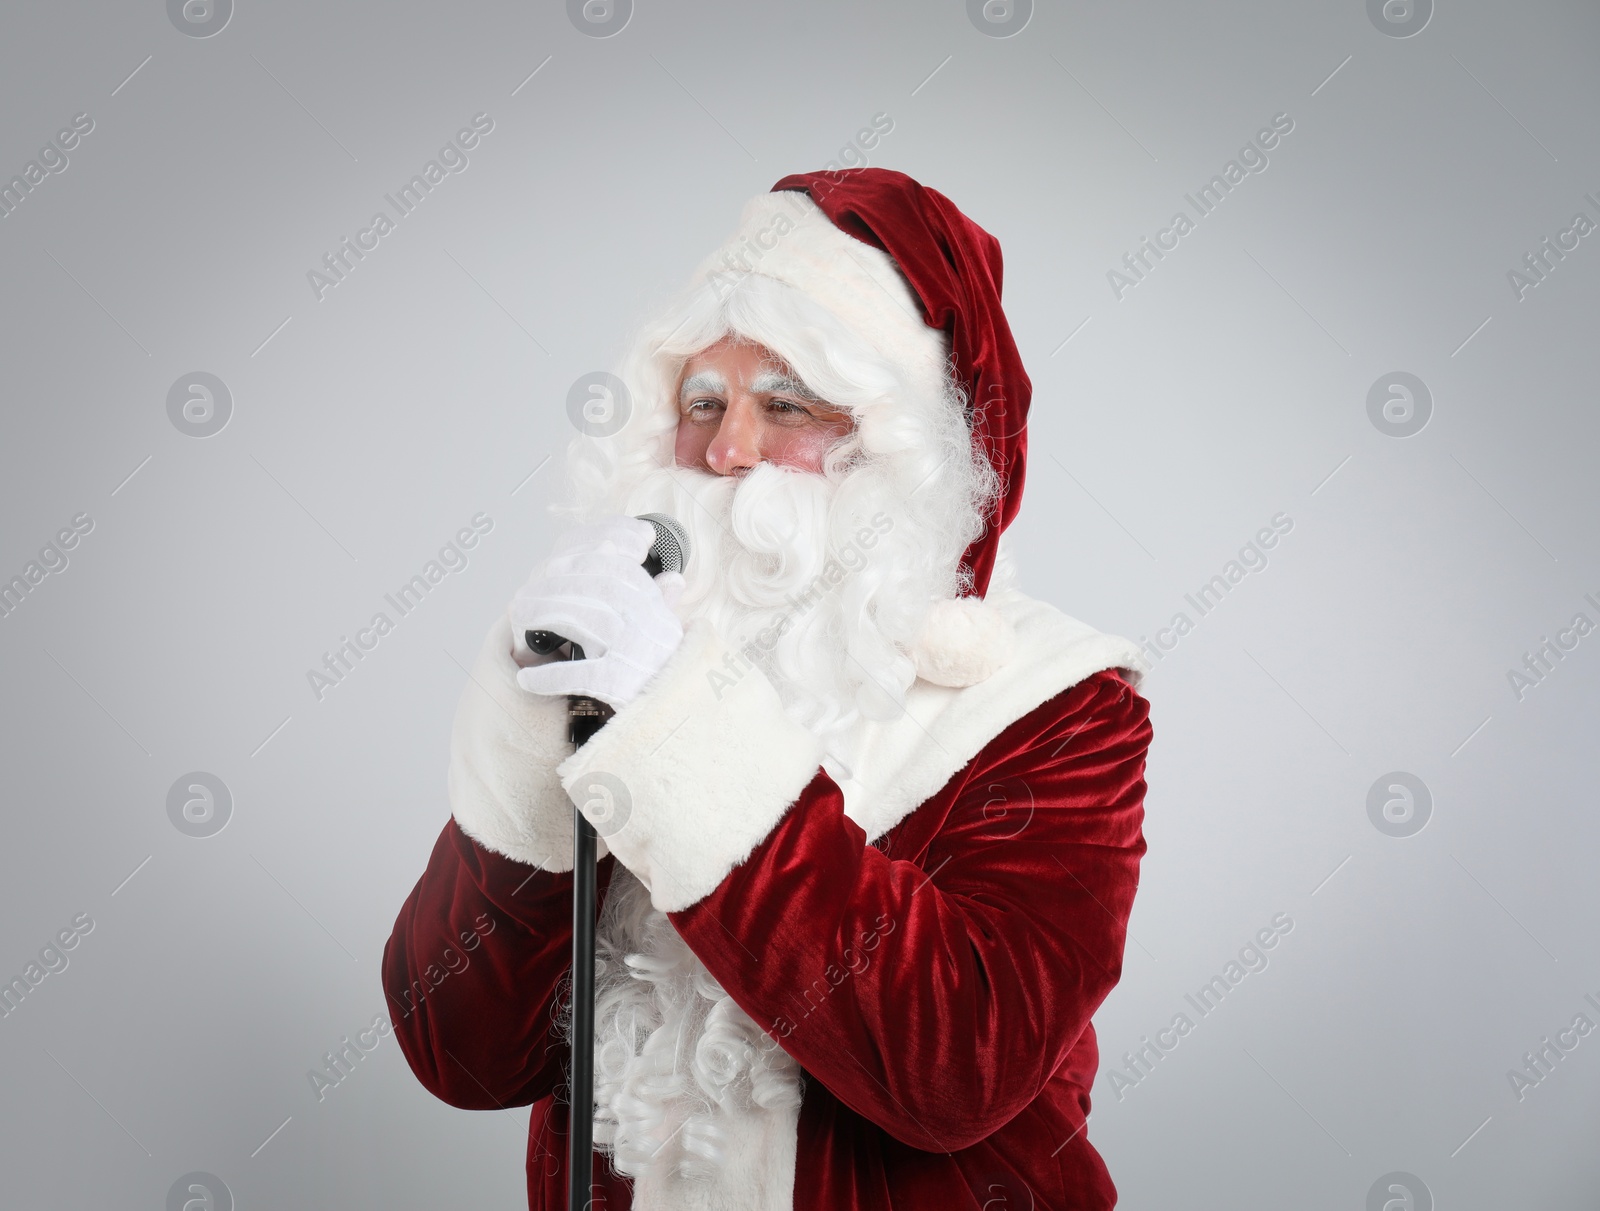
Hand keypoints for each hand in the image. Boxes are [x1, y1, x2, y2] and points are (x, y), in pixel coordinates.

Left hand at [508, 517, 685, 710]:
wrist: (678, 722)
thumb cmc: (665, 679)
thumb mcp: (666, 637)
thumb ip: (662, 605)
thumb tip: (671, 577)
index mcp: (657, 608)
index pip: (618, 565)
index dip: (580, 560)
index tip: (550, 565)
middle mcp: (654, 624)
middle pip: (598, 585)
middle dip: (553, 586)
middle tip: (522, 598)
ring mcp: (640, 652)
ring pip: (587, 619)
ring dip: (545, 616)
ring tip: (518, 626)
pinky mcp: (626, 685)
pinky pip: (582, 674)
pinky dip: (550, 676)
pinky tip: (528, 681)